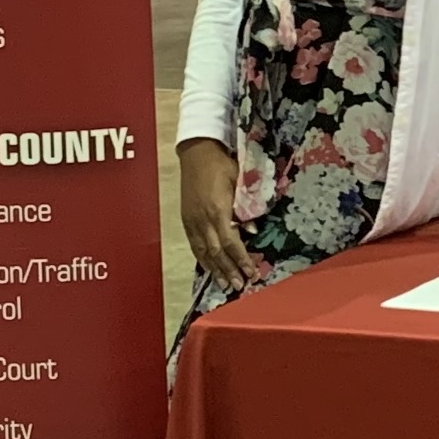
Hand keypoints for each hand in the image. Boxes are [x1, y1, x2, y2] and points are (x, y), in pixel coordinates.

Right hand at [177, 139, 263, 292]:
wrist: (197, 151)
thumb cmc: (222, 163)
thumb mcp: (239, 182)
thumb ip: (246, 207)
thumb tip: (252, 229)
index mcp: (218, 209)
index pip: (231, 242)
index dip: (240, 259)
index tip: (251, 272)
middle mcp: (203, 218)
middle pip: (216, 252)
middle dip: (229, 270)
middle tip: (240, 286)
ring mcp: (192, 219)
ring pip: (203, 251)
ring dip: (215, 269)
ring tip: (225, 284)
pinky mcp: (186, 218)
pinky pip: (194, 243)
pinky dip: (203, 258)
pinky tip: (209, 267)